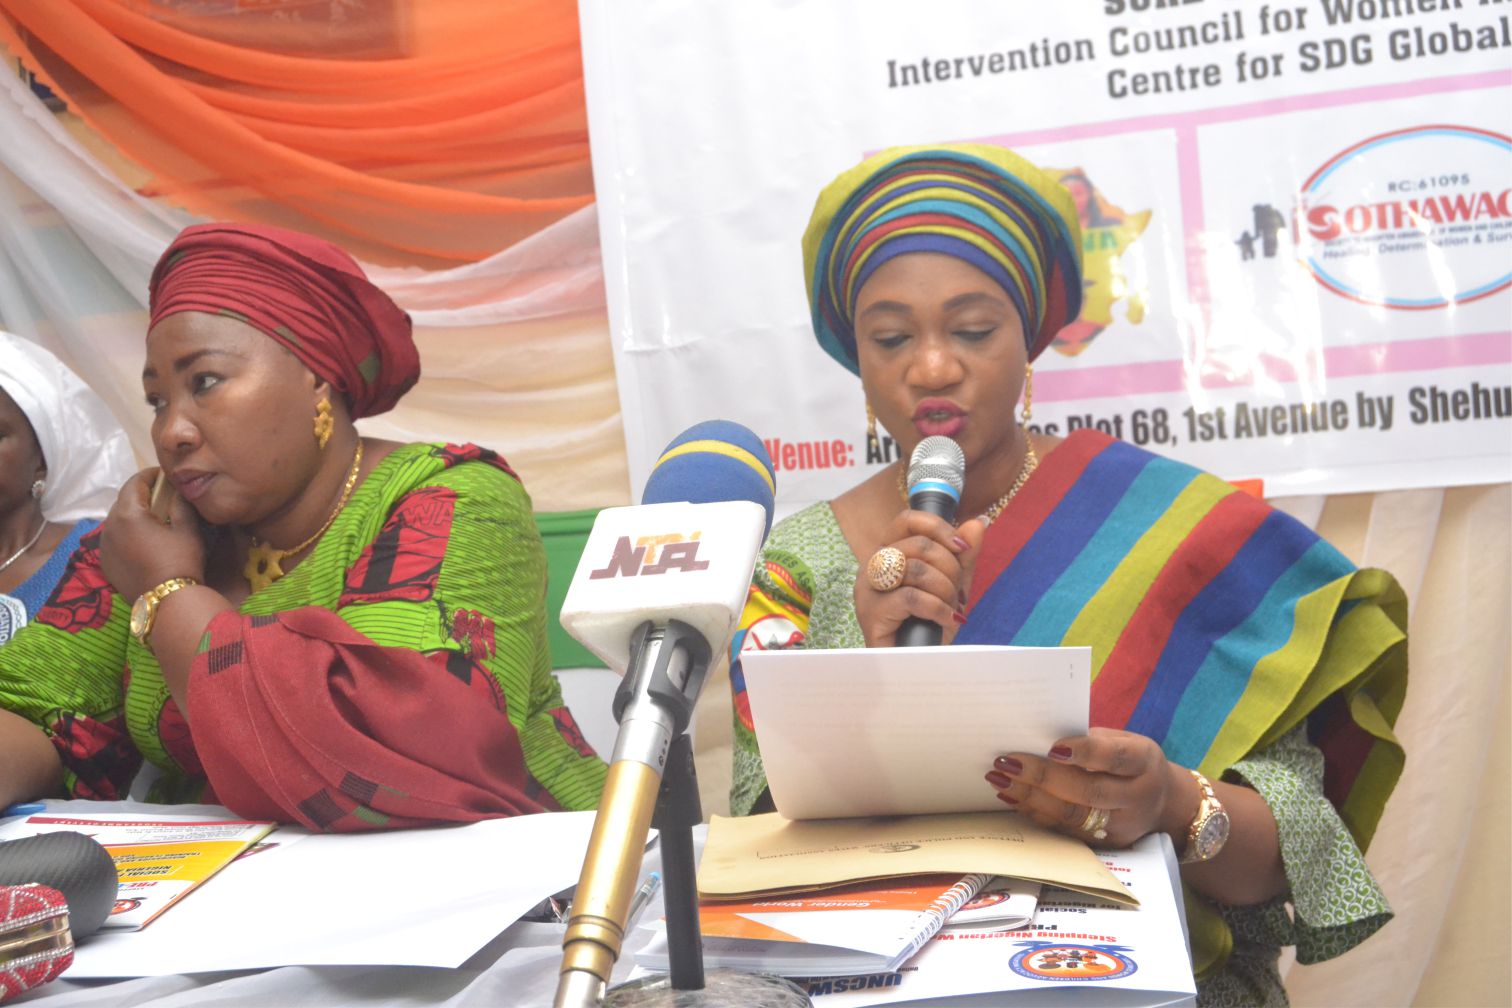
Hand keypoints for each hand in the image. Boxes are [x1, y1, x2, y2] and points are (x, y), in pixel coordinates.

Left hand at [98, 469, 206, 601]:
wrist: (167, 601)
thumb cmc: (180, 561)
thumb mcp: (187, 529)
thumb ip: (180, 504)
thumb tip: (178, 491)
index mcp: (128, 513)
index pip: (134, 483)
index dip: (149, 475)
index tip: (163, 475)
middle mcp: (109, 526)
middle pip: (123, 501)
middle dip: (140, 495)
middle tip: (160, 496)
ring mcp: (104, 546)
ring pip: (116, 520)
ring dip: (132, 515)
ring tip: (151, 519)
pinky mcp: (105, 562)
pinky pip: (113, 539)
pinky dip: (125, 533)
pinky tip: (141, 541)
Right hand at [853, 511, 983, 647]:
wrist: (913, 666)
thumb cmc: (927, 625)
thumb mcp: (951, 585)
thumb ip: (963, 556)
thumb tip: (979, 522)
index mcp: (887, 553)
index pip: (908, 519)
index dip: (939, 527)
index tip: (962, 547)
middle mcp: (872, 566)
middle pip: (919, 545)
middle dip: (951, 568)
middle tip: (958, 592)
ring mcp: (868, 589)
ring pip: (916, 569)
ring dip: (945, 590)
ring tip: (951, 608)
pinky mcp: (871, 613)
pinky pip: (912, 597)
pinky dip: (938, 608)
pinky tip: (946, 620)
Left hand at [983, 728, 1192, 848]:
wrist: (1165, 803)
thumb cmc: (1132, 761)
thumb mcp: (1126, 741)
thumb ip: (1092, 740)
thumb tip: (1039, 737)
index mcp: (1144, 762)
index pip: (1114, 758)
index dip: (1084, 752)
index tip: (1052, 746)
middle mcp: (1137, 797)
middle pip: (1088, 791)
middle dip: (1043, 777)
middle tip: (1007, 763)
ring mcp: (1122, 826)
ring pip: (1072, 816)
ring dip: (1031, 797)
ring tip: (1000, 780)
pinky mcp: (1105, 844)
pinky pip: (1065, 830)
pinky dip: (1035, 813)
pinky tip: (1012, 797)